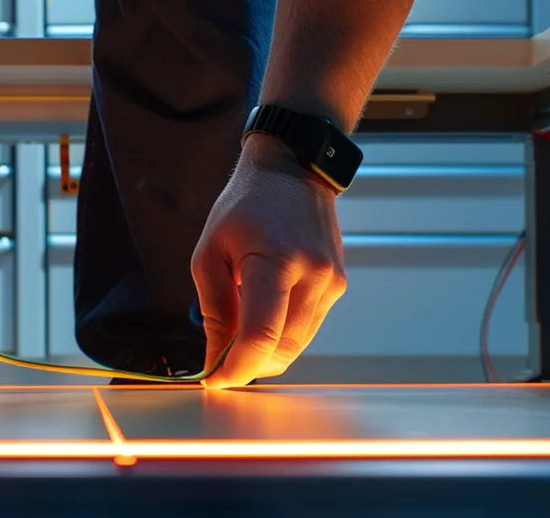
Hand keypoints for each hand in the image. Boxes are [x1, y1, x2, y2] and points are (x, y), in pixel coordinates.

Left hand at [192, 135, 347, 388]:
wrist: (294, 170)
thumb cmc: (246, 205)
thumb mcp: (211, 252)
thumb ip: (214, 310)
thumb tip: (215, 359)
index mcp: (277, 261)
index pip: (261, 335)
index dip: (236, 368)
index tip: (214, 379)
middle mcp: (314, 275)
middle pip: (282, 350)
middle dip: (249, 365)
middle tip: (220, 361)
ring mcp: (331, 283)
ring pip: (296, 346)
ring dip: (265, 353)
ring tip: (237, 332)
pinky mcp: (338, 287)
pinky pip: (306, 328)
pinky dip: (281, 335)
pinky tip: (261, 315)